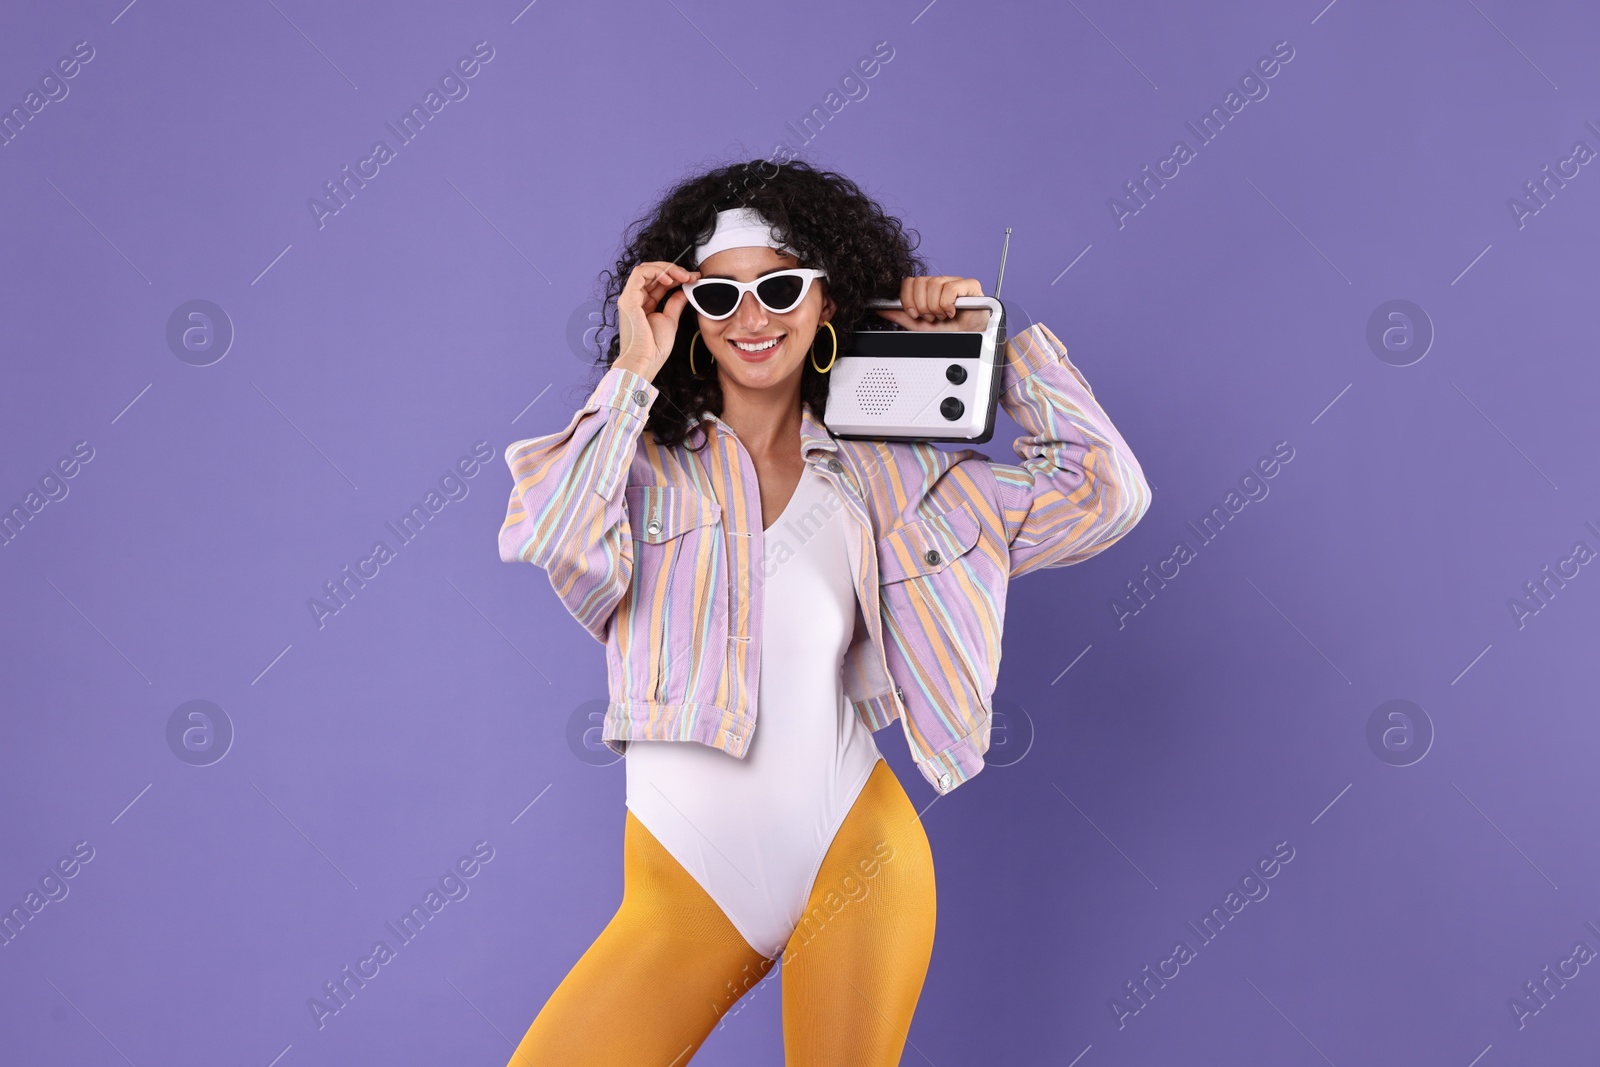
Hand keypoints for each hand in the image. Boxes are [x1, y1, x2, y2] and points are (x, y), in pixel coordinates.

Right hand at [615, 261, 700, 380]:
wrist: (645, 362)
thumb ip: (675, 303)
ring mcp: (629, 298)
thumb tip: (684, 290)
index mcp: (643, 304)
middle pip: (651, 272)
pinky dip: (656, 272)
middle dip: (673, 270)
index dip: (676, 276)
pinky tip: (671, 280)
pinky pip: (639, 274)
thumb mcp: (670, 320)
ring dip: (666, 268)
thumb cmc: (654, 348)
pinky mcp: (628, 299)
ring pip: (645, 269)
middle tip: (690, 276)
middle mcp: (634, 299)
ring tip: (683, 276)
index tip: (693, 278)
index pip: (658, 282)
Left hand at [875, 275, 988, 332]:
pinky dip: (947, 305)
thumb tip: (881, 308)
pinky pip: (950, 289)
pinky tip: (952, 312)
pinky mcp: (970, 285)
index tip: (913, 313)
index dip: (907, 298)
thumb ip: (901, 316)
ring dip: (935, 307)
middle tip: (930, 317)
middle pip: (919, 281)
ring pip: (934, 284)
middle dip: (922, 305)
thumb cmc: (950, 333)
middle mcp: (941, 282)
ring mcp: (955, 282)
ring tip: (942, 316)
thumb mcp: (920, 326)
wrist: (971, 341)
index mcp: (928, 289)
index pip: (909, 281)